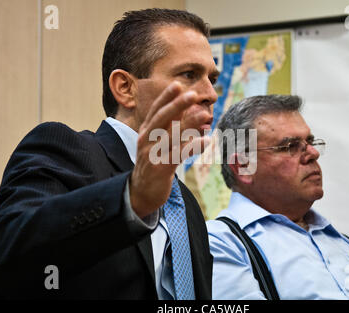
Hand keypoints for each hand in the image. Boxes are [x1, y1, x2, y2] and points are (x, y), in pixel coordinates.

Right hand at [129, 81, 209, 217]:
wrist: (141, 193)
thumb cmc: (153, 164)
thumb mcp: (156, 143)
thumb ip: (167, 128)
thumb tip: (185, 110)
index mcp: (145, 132)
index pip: (155, 111)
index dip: (165, 97)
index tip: (177, 84)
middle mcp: (146, 141)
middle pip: (161, 119)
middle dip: (177, 105)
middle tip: (192, 94)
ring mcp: (152, 155)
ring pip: (171, 136)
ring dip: (189, 124)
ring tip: (204, 114)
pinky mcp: (160, 169)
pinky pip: (179, 155)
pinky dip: (193, 146)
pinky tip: (207, 141)